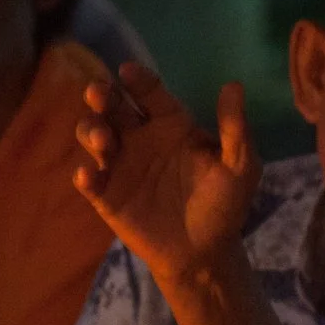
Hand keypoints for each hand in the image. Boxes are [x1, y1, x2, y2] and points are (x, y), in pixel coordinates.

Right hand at [72, 63, 259, 283]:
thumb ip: (235, 129)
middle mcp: (140, 137)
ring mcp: (120, 164)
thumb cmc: (223, 203)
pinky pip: (89, 180)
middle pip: (112, 106)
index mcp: (170, 123)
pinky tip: (90, 177)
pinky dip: (85, 176)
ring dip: (91, 130)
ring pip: (93, 134)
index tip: (128, 72)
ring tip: (103, 139)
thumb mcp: (239, 166)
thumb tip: (234, 85)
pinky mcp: (106, 195)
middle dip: (101, 95)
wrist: (206, 252)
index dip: (138, 79)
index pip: (149, 92)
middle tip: (99, 94)